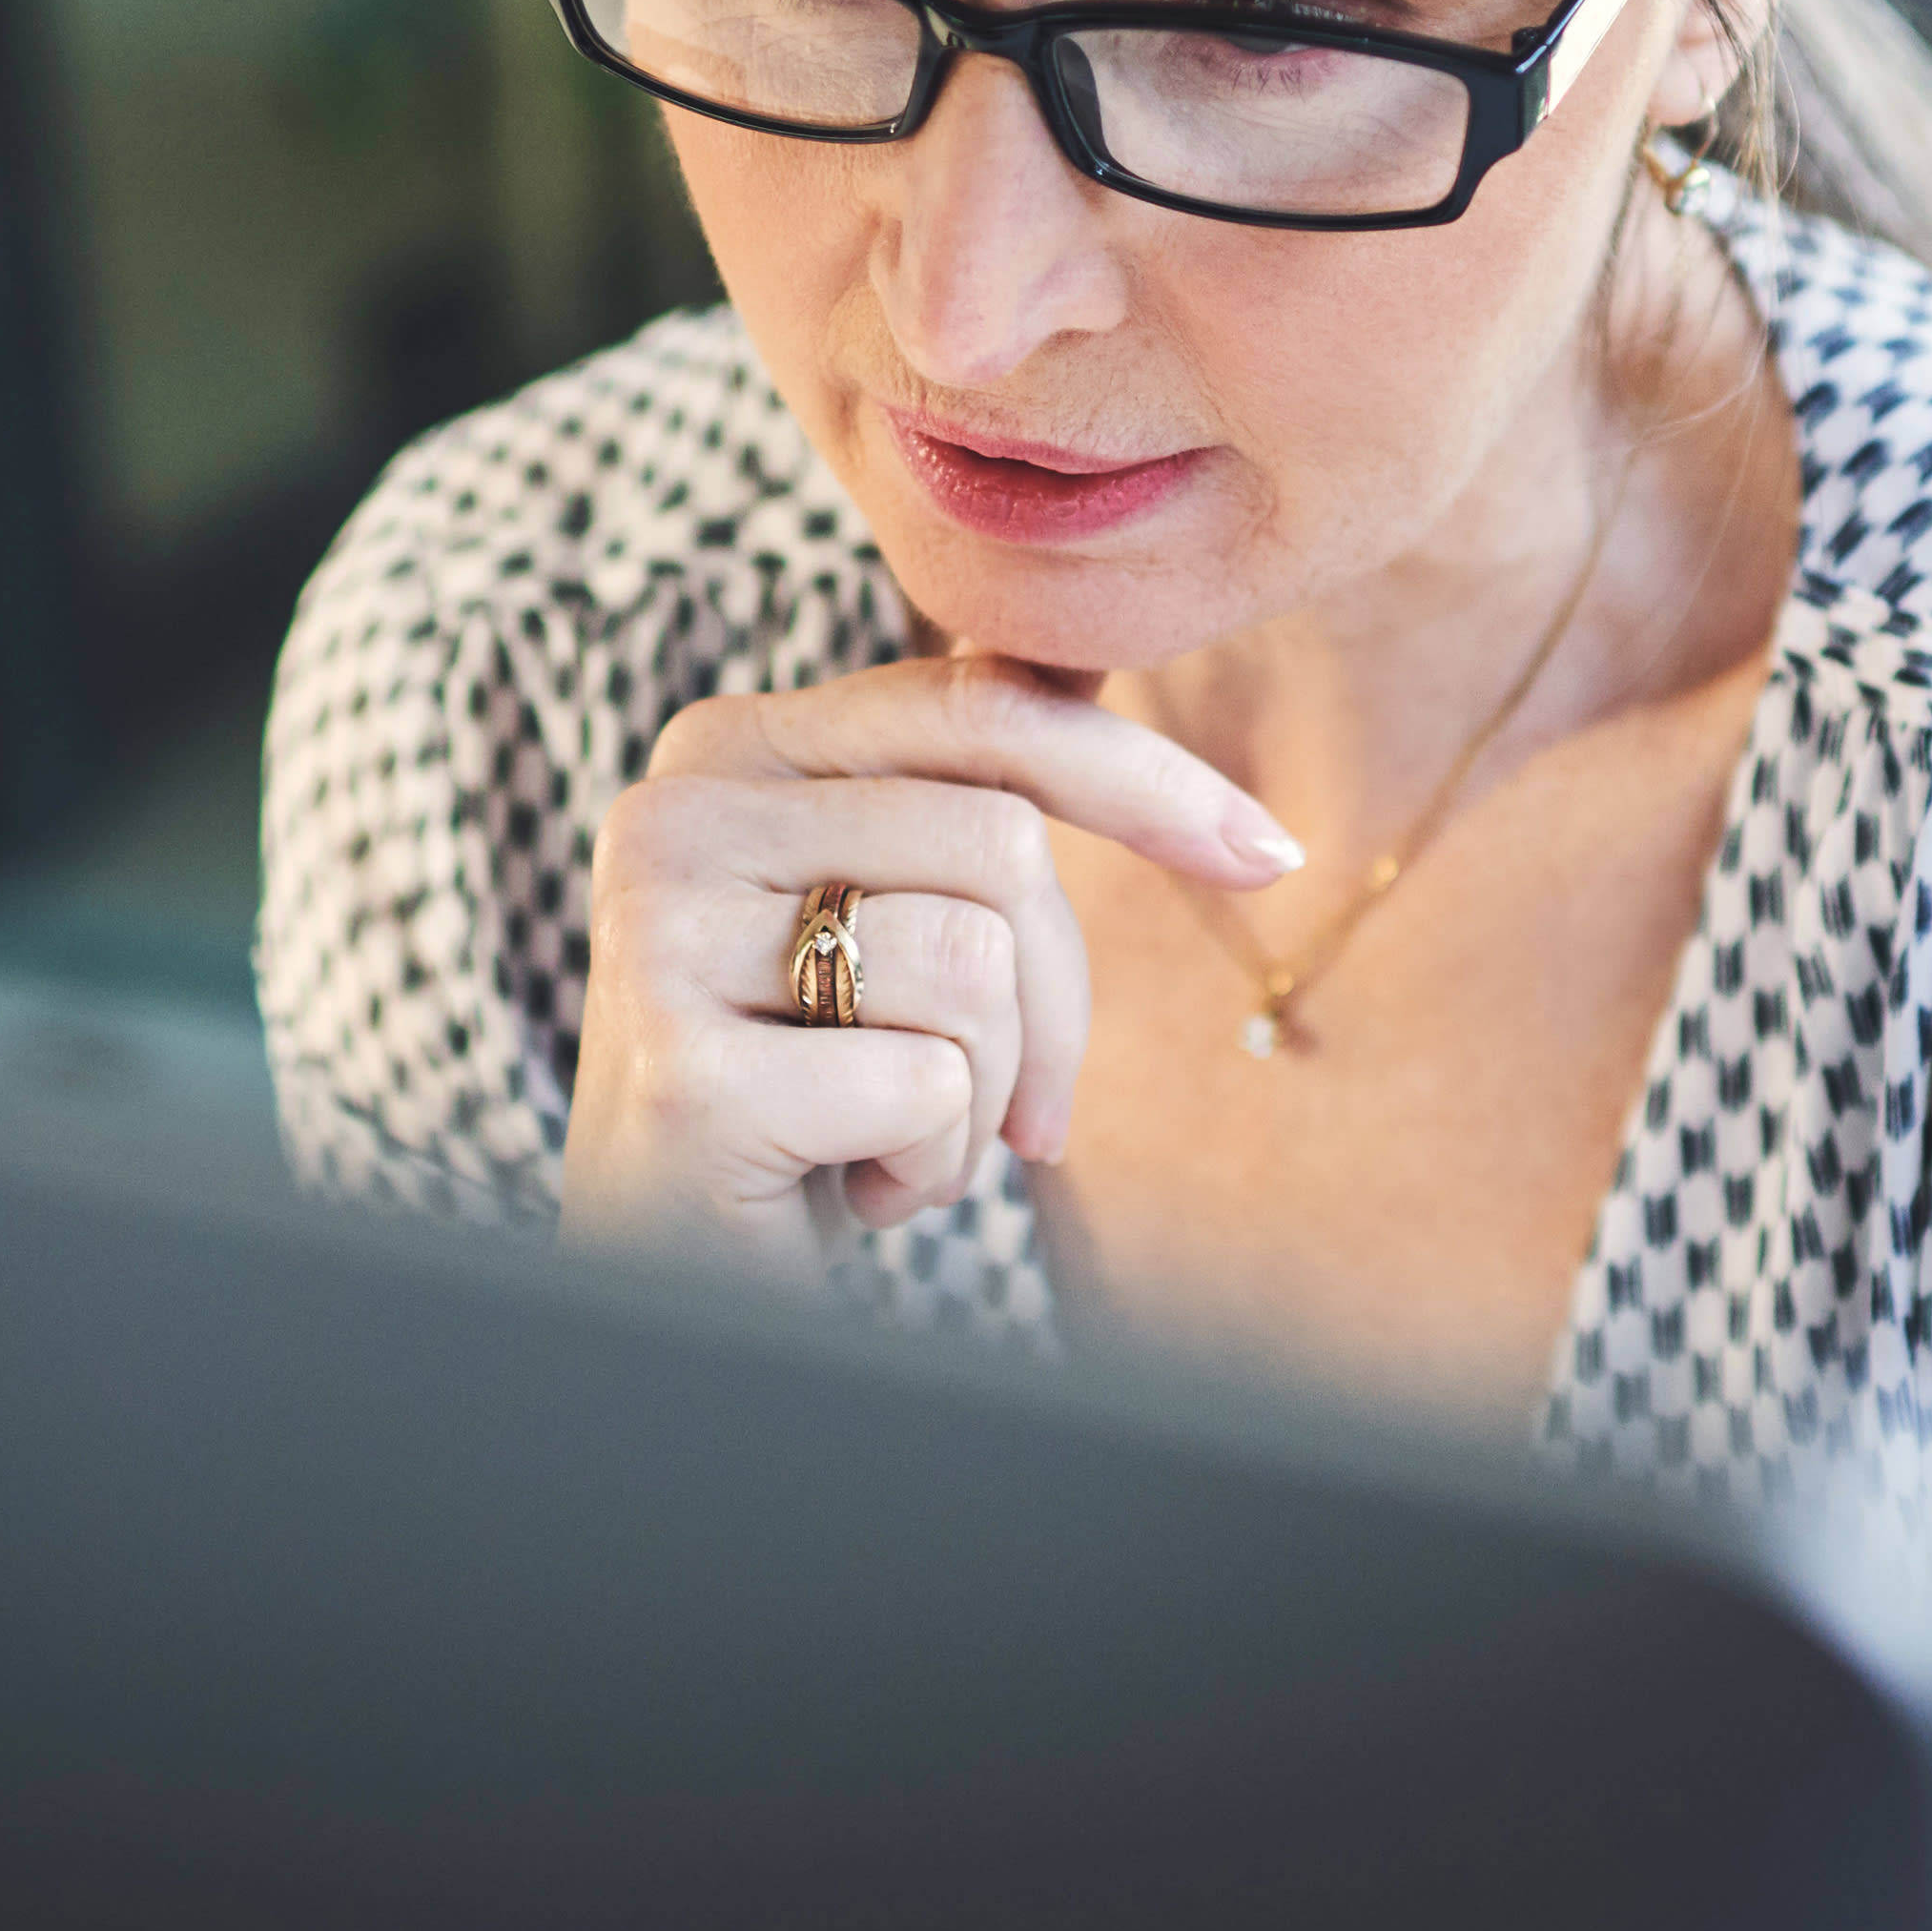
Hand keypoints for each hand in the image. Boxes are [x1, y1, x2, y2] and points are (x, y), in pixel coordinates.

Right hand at [559, 655, 1301, 1284]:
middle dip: (1053, 1002)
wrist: (674, 1285)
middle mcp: (673, 813)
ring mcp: (661, 937)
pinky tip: (847, 1188)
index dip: (1143, 776)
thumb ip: (954, 785)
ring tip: (895, 1138)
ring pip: (976, 962)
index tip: (1271, 853)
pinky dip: (931, 1170)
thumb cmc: (809, 1100)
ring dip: (985, 1094)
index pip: (978, 703)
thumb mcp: (878, 914)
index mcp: (726, 748)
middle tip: (1008, 1112)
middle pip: (1000, 841)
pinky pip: (929, 1088)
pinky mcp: (685, 1073)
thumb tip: (1097, 645)